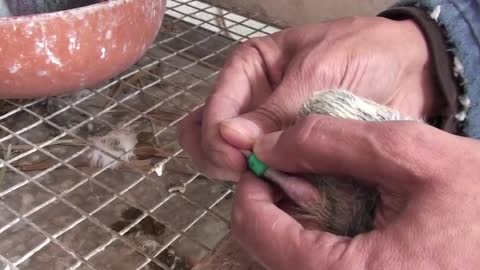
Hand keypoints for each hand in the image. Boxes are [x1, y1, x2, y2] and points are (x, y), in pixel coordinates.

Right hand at [177, 16, 438, 181]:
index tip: (238, 159)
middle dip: (223, 160)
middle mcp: (252, 104)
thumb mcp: (318, 72)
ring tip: (275, 182)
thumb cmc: (364, 53)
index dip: (217, 138)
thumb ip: (275, 110)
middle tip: (249, 173)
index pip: (211, 111)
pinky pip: (270, 179)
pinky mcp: (294, 158)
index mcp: (249, 72)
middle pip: (208, 139)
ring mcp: (271, 134)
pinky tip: (294, 190)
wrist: (412, 70)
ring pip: (232, 164)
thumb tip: (230, 138)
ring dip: (247, 178)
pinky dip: (275, 189)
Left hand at [231, 116, 478, 269]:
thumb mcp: (416, 157)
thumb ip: (333, 142)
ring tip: (319, 189)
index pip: (259, 233)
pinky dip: (316, 243)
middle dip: (272, 205)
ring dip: (292, 224)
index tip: (264, 160)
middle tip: (294, 170)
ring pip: (291, 265)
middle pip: (269, 254)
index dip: (252, 187)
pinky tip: (340, 216)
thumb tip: (269, 143)